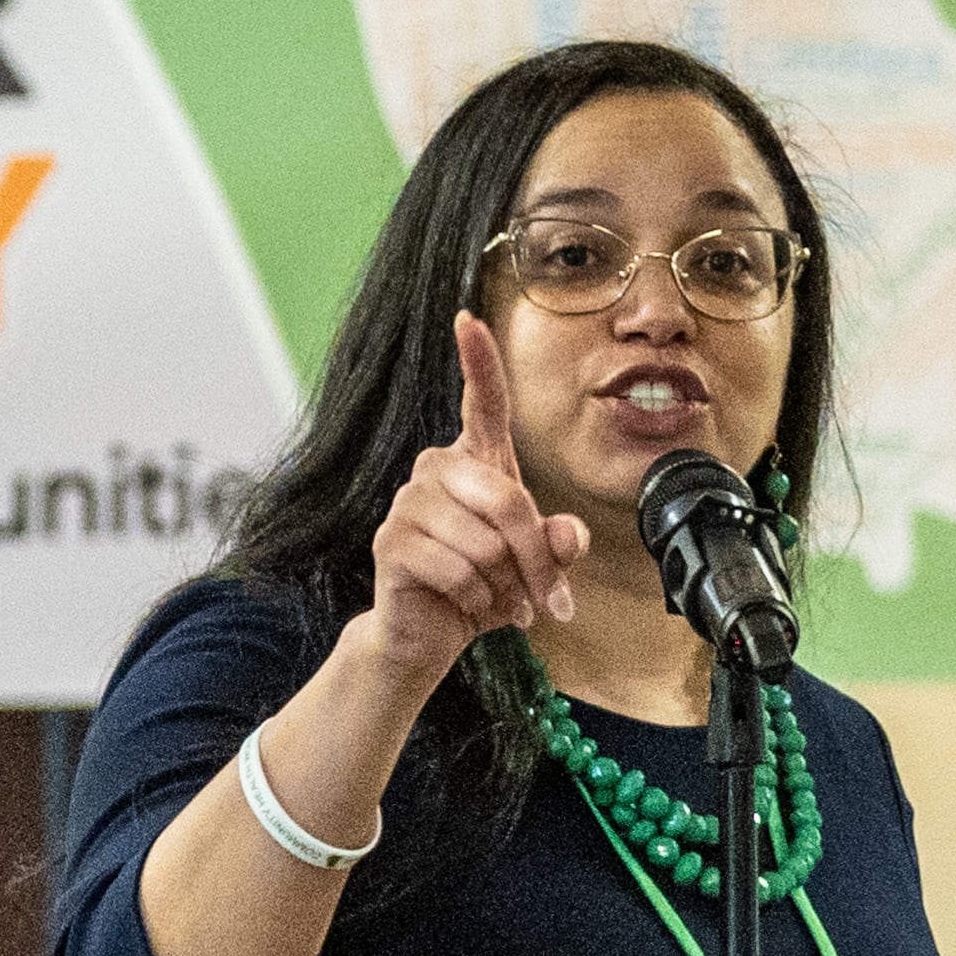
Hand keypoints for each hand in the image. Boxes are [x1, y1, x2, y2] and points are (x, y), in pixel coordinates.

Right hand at [361, 313, 589, 686]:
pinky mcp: (390, 543)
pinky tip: (464, 606)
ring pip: (485, 544)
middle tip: (546, 602)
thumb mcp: (534, 567)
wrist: (426, 636)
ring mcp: (408, 504)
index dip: (478, 362)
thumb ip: (557, 545)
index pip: (481, 403)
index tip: (468, 319)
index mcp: (475, 463)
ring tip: (493, 600)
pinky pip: (458, 570)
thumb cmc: (483, 589)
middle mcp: (436, 471)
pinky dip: (475, 601)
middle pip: (508, 500)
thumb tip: (565, 535)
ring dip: (502, 587)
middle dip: (535, 560)